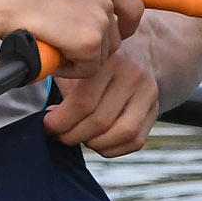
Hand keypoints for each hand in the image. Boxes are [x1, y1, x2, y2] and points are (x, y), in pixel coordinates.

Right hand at [0, 0, 144, 79]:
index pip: (134, 8)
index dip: (124, 25)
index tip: (103, 34)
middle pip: (115, 37)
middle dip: (93, 45)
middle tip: (65, 44)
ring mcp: (99, 20)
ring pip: (100, 55)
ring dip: (78, 58)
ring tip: (53, 48)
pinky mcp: (88, 41)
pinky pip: (87, 68)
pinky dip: (70, 69)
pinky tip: (51, 55)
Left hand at [46, 40, 161, 155]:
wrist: (136, 51)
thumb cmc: (96, 62)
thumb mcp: (77, 62)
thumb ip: (61, 81)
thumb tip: (45, 115)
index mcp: (109, 60)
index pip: (83, 102)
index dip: (61, 121)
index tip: (48, 125)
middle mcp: (133, 74)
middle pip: (101, 120)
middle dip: (73, 135)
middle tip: (60, 135)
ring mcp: (148, 93)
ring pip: (122, 133)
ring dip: (94, 143)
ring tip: (79, 137)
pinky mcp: (156, 109)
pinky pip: (135, 141)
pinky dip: (113, 149)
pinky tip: (96, 142)